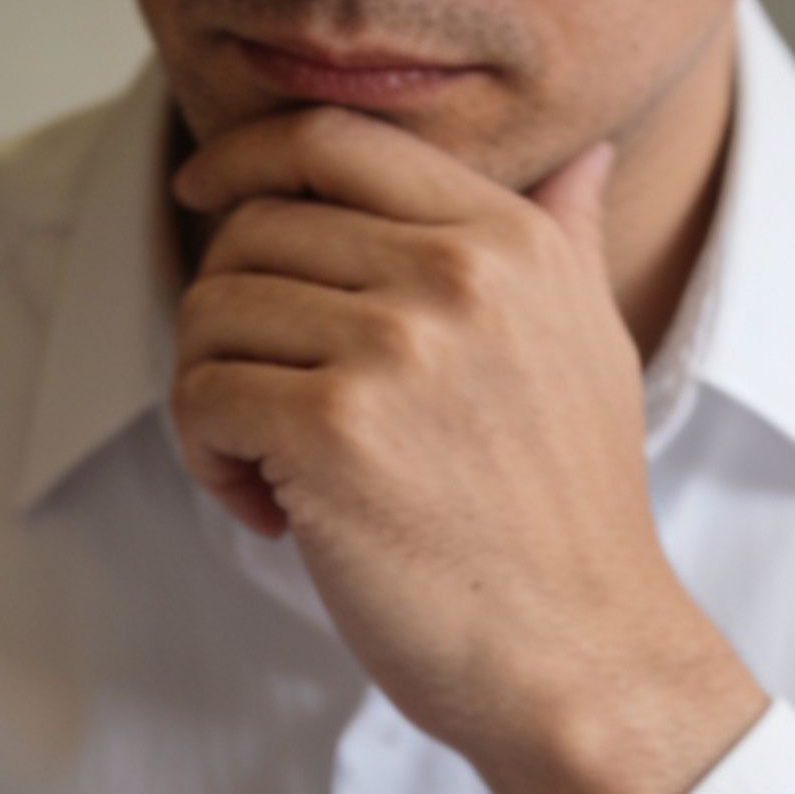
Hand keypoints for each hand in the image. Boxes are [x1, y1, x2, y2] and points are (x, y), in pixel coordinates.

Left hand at [170, 109, 766, 793]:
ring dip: (211, 394)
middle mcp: (455, 274)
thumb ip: (563, 241)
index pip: (333, 138)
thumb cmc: (571, 518)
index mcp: (509, 238)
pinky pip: (202, 397)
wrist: (581, 655)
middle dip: (227, 312)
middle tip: (259, 400)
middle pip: (254, 229)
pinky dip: (207, 456)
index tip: (201, 200)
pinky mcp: (333, 433)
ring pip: (212, 312)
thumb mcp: (592, 349)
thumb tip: (581, 157)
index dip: (243, 158)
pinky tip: (268, 511)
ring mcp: (394, 349)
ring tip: (269, 468)